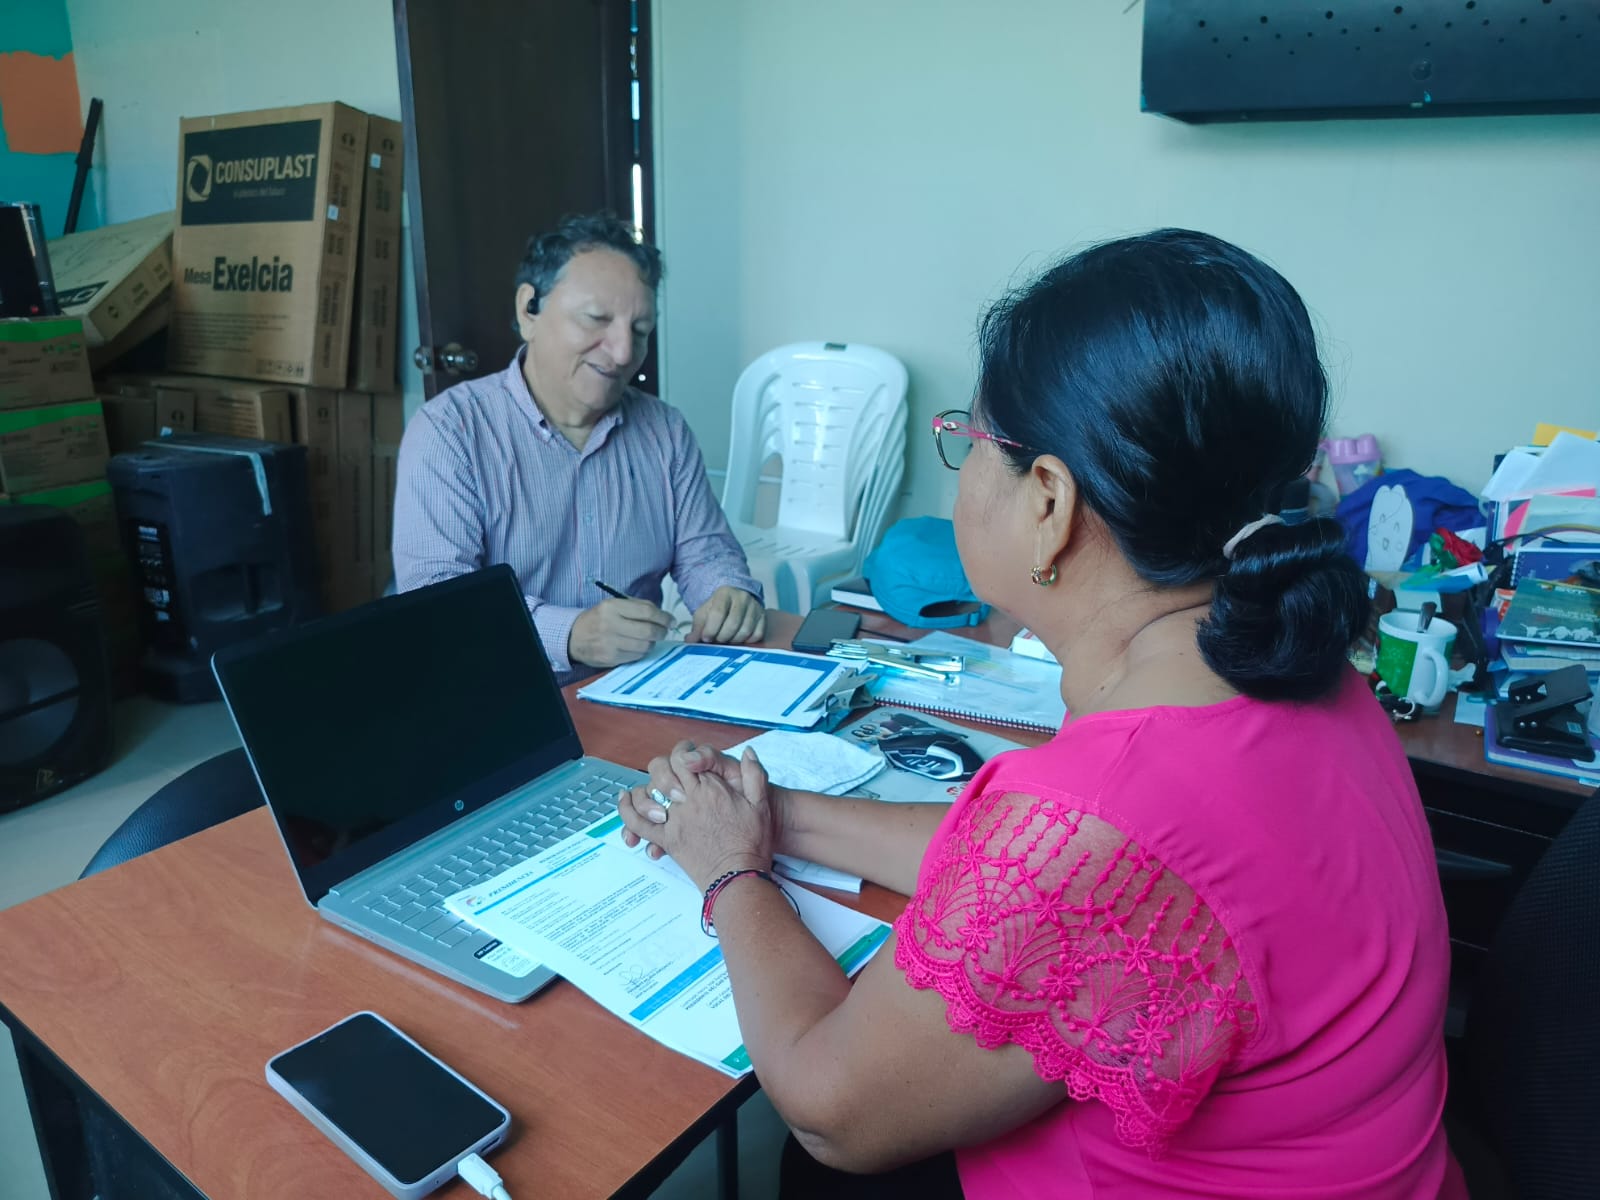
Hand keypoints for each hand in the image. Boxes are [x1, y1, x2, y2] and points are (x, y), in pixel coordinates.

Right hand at [569, 597, 671, 667]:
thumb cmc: (599, 619)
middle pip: (648, 630)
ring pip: (644, 646)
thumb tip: (663, 616)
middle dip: (661, 631)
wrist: (574, 637)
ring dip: (652, 643)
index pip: (647, 611)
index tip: (670, 620)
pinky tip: (638, 647)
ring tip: (650, 639)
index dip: (663, 617)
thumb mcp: (614, 605)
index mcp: (612, 607)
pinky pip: (636, 656)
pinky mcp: (610, 658)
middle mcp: (610, 624)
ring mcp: (610, 643)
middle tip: (664, 631)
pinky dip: (642, 652)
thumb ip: (637, 607)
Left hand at [617, 742, 777, 890]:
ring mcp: (674, 820)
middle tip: (671, 780)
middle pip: (664, 771)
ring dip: (644, 789)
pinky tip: (624, 800)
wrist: (739, 875)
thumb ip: (753, 774)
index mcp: (710, 788)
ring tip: (645, 788)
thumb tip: (748, 751)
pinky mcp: (666, 839)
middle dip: (664, 771)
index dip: (684, 756)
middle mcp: (689, 801)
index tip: (688, 763)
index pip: (686, 759)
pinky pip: (638, 822)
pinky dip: (627, 810)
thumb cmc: (751, 842)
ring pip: (647, 793)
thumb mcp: (760, 804)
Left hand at [689, 586, 764, 644]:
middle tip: (716, 640)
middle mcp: (742, 598)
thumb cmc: (718, 607)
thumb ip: (697, 626)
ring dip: (734, 640)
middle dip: (722, 637)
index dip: (711, 629)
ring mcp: (755, 607)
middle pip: (733, 623)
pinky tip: (739, 639)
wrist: (735, 598)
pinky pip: (757, 634)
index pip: (718, 613)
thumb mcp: (704, 612)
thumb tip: (690, 641)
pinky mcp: (763, 617)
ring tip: (726, 640)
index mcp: (725, 593)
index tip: (706, 638)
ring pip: (746, 630)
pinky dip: (747, 641)